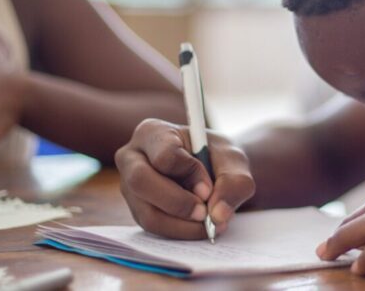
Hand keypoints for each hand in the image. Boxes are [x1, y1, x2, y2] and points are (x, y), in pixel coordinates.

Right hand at [115, 119, 255, 239]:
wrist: (216, 171)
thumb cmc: (219, 158)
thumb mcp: (234, 162)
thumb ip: (234, 182)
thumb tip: (218, 214)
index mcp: (153, 132)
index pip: (164, 156)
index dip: (190, 174)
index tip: (210, 187)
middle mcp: (132, 158)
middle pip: (141, 182)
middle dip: (178, 203)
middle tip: (206, 215)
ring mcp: (130, 186)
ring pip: (147, 212)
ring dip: (182, 225)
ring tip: (210, 224)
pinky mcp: (137, 209)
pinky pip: (153, 227)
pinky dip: (180, 232)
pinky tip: (200, 227)